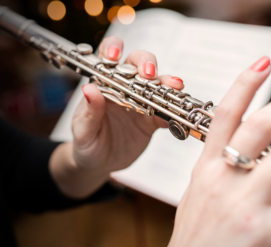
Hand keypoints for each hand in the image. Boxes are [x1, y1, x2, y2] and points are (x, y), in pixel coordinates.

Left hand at [50, 36, 184, 198]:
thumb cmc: (87, 144)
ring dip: (167, 82)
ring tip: (175, 86)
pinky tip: (177, 113)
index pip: (107, 58)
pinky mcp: (152, 120)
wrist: (100, 164)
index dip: (113, 49)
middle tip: (150, 74)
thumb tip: (89, 89)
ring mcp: (141, 102)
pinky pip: (167, 111)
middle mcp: (124, 88)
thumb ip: (90, 112)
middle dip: (146, 62)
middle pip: (138, 63)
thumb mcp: (83, 131)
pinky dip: (174, 110)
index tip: (116, 56)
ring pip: (157, 83)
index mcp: (103, 86)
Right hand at [167, 57, 270, 246]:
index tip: (264, 63)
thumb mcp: (196, 192)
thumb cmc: (195, 234)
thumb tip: (234, 147)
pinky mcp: (262, 232)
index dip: (244, 84)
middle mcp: (224, 179)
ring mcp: (243, 204)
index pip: (225, 114)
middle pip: (258, 126)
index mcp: (206, 167)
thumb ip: (216, 167)